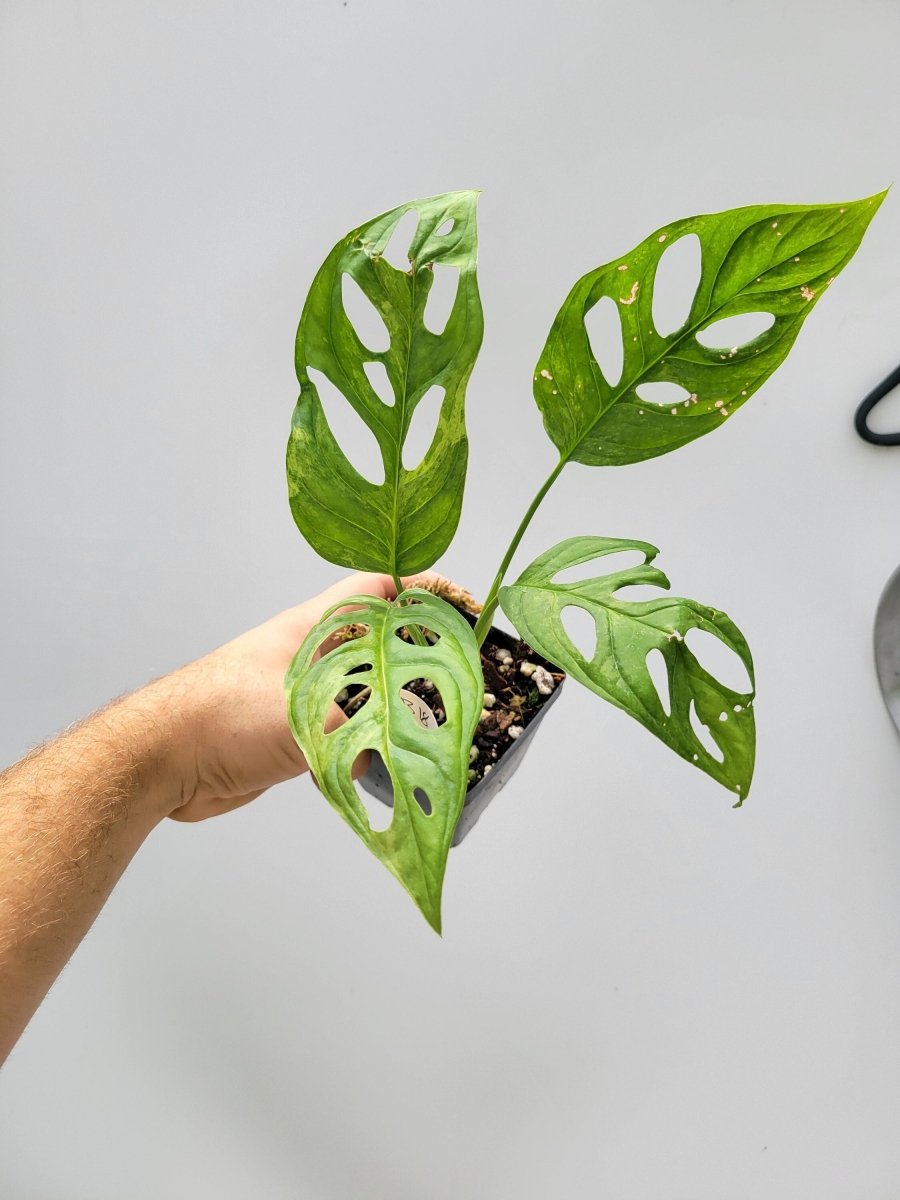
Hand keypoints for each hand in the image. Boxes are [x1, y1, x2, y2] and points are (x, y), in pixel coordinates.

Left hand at [160, 572, 435, 821]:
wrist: (161, 759)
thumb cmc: (220, 715)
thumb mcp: (305, 715)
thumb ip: (359, 728)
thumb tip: (389, 750)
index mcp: (312, 629)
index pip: (375, 590)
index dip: (418, 591)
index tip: (459, 605)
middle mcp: (309, 656)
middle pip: (375, 644)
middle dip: (415, 657)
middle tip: (456, 676)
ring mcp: (299, 694)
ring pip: (360, 693)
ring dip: (390, 708)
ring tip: (432, 725)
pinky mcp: (289, 734)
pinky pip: (341, 733)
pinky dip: (363, 747)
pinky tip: (382, 766)